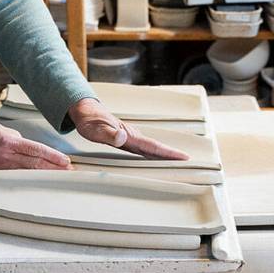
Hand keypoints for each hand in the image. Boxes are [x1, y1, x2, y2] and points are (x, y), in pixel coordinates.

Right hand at [0, 121, 70, 177]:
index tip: (65, 161)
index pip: (36, 149)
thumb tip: (23, 142)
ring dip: (44, 176)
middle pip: (36, 164)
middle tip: (68, 172)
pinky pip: (16, 180)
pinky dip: (29, 181)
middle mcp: (6, 157)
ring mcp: (1, 170)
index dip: (53, 156)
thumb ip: (12, 135)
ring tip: (57, 178)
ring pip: (28, 174)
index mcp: (7, 142)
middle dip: (54, 169)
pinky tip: (37, 183)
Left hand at [68, 98, 188, 160]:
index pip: (152, 146)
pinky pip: (144, 148)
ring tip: (177, 161)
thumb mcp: (96, 129)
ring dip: (164, 154)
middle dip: (172, 155)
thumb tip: (122, 137)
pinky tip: (156, 157)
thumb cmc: (90, 120)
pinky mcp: (126, 139)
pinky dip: (154, 153)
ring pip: (151, 147)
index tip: (183, 157)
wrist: (85, 110)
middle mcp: (132, 136)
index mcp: (128, 135)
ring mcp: (130, 137)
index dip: (167, 153)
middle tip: (188, 162)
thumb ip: (109, 134)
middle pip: (156, 147)